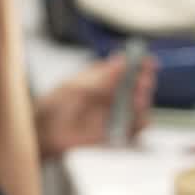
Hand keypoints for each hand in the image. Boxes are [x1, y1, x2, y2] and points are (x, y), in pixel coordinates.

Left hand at [36, 54, 157, 157]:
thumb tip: (121, 60)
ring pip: (139, 106)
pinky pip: (134, 128)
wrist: (46, 134)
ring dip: (143, 102)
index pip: (127, 69)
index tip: (148, 61)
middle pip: (137, 86)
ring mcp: (115, 113)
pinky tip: (138, 119)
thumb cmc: (55, 107)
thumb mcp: (76, 87)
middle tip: (143, 81)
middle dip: (144, 82)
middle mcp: (112, 95)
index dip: (139, 64)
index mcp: (103, 78)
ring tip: (138, 100)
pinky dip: (140, 124)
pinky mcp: (116, 132)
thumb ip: (100, 76)